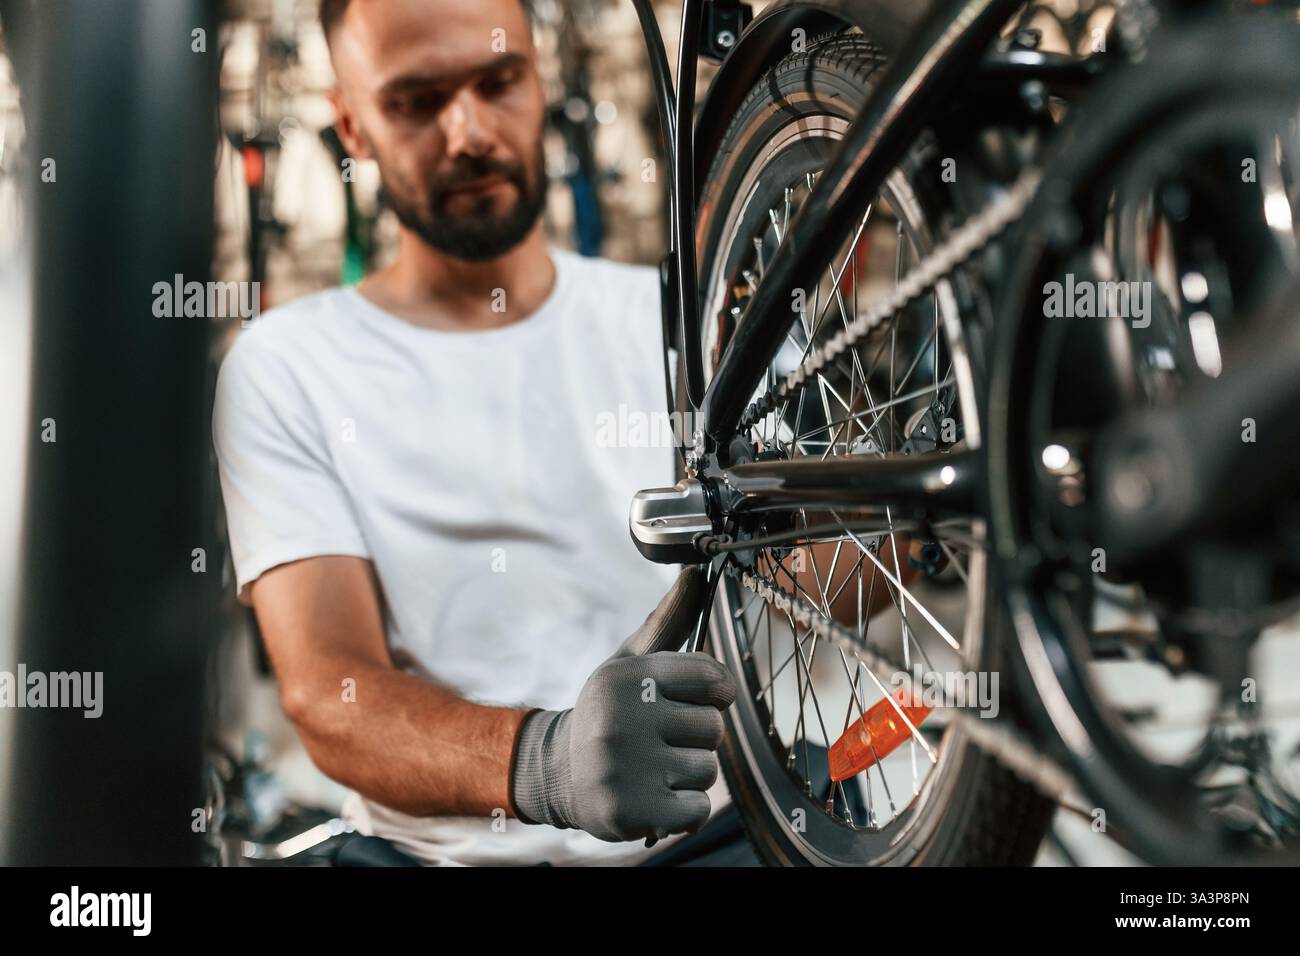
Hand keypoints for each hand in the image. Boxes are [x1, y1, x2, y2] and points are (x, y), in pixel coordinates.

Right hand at [510, 566, 736, 842]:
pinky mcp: (632, 810)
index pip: (713, 678)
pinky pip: (697, 809)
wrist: (558, 774)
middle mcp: (623, 718)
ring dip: (688, 775)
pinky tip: (654, 798)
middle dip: (696, 738)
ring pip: (708, 769)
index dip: (715, 693)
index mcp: (628, 678)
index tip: (695, 701)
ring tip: (653, 769)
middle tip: (660, 741)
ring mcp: (626, 767)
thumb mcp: (629, 663)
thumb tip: (695, 571)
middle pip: (714, 728)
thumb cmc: (608, 713)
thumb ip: (667, 620)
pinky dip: (684, 811)